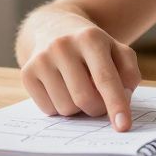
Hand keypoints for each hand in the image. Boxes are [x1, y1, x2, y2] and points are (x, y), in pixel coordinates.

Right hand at [20, 13, 141, 131]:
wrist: (55, 28)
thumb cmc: (93, 47)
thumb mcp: (117, 50)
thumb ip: (129, 73)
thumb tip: (122, 99)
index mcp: (90, 38)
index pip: (105, 78)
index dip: (116, 104)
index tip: (123, 127)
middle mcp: (62, 46)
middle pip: (85, 99)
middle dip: (98, 108)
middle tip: (101, 100)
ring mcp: (41, 59)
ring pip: (66, 109)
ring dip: (78, 108)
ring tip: (78, 87)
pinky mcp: (26, 73)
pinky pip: (48, 110)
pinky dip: (60, 107)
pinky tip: (61, 88)